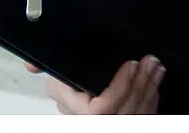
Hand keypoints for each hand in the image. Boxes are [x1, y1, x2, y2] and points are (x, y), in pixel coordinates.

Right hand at [25, 56, 164, 113]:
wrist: (84, 112)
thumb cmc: (71, 96)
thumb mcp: (58, 82)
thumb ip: (51, 68)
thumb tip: (32, 64)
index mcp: (79, 114)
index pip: (101, 110)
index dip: (120, 88)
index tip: (130, 64)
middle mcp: (95, 124)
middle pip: (125, 111)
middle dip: (141, 84)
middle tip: (150, 61)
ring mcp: (112, 126)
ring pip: (137, 115)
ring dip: (150, 89)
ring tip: (156, 68)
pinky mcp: (126, 123)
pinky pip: (144, 118)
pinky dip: (151, 100)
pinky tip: (155, 84)